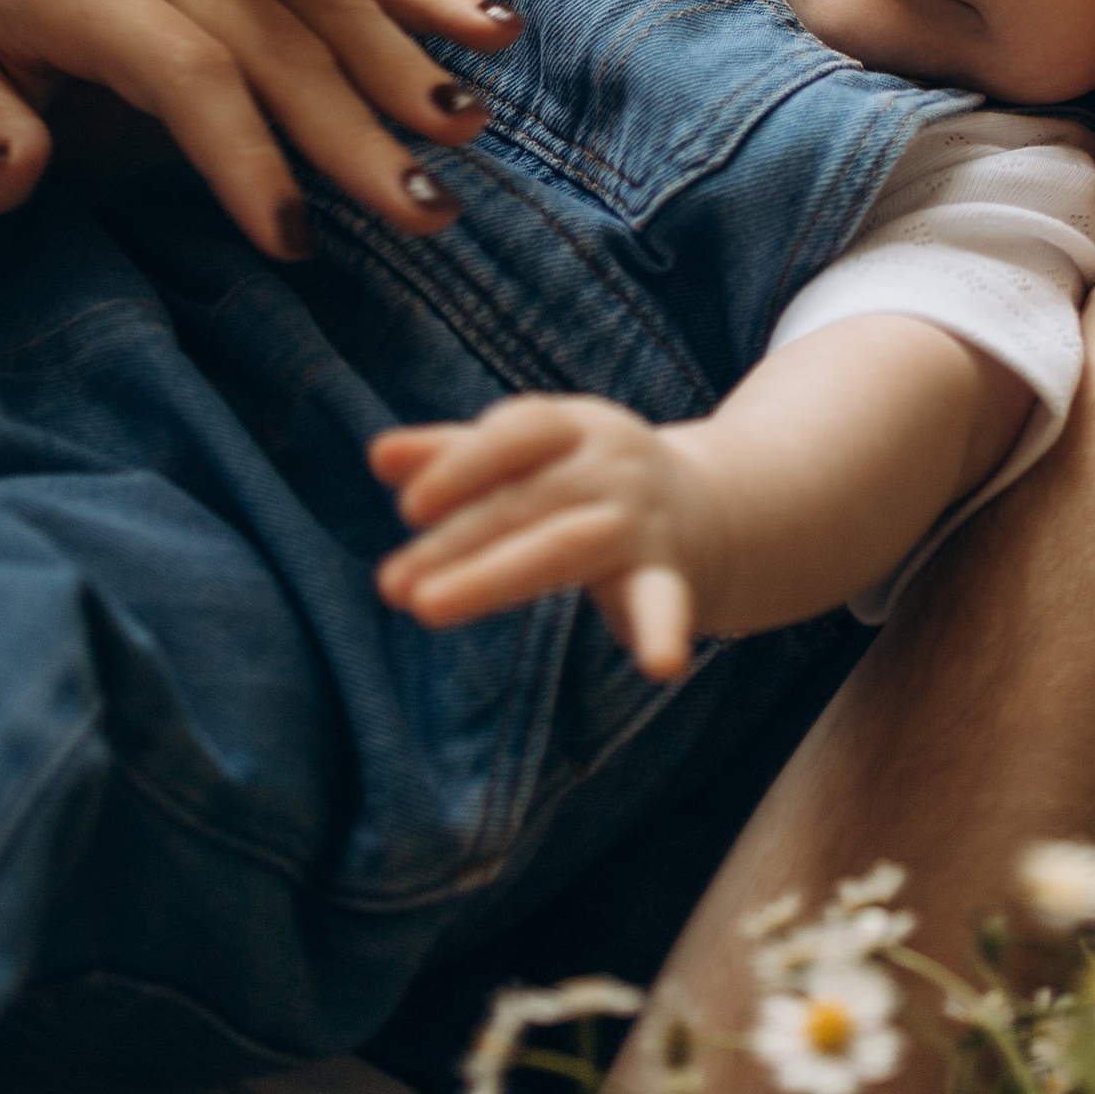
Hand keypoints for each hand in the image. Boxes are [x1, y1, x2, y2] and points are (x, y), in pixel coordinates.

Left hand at [0, 0, 520, 259]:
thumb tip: (9, 179)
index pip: (185, 71)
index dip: (242, 152)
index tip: (291, 235)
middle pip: (285, 47)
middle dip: (358, 133)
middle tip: (424, 213)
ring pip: (336, 8)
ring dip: (409, 70)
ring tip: (470, 133)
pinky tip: (498, 31)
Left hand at [371, 396, 719, 678]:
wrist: (717, 509)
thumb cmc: (593, 478)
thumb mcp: (535, 453)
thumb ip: (457, 454)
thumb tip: (377, 455)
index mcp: (575, 427)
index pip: (515, 434)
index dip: (461, 466)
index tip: (408, 508)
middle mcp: (611, 467)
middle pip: (524, 500)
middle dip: (454, 541)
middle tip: (392, 586)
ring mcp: (640, 522)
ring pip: (565, 545)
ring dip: (492, 576)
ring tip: (428, 608)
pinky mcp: (669, 576)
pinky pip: (666, 602)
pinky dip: (665, 632)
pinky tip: (661, 666)